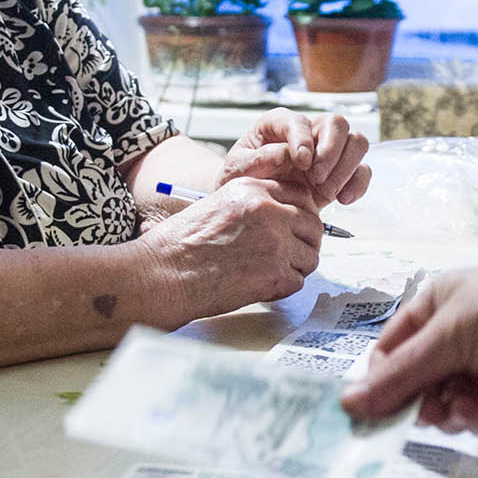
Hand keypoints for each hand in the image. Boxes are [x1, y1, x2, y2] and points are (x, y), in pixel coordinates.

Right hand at [139, 177, 323, 322]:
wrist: (164, 274)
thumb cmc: (181, 245)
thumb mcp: (219, 205)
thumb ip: (253, 206)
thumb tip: (285, 218)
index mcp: (253, 190)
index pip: (301, 195)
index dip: (302, 214)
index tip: (296, 227)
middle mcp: (268, 211)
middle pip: (313, 225)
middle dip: (305, 241)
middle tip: (290, 254)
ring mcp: (274, 243)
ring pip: (310, 256)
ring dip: (295, 267)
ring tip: (270, 272)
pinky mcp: (274, 275)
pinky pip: (298, 281)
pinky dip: (284, 288)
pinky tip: (261, 286)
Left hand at [220, 109, 371, 207]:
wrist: (254, 206)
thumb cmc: (242, 182)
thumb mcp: (236, 171)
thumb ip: (257, 160)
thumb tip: (286, 154)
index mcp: (278, 124)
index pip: (299, 121)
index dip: (303, 139)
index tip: (302, 163)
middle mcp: (308, 132)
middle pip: (337, 123)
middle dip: (331, 151)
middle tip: (316, 178)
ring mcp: (328, 151)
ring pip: (357, 142)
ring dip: (346, 167)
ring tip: (326, 192)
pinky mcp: (341, 172)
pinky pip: (363, 170)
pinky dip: (358, 184)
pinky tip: (342, 200)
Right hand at [340, 258, 477, 430]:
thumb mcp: (449, 335)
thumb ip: (401, 375)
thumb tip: (348, 404)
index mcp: (433, 309)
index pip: (390, 352)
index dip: (380, 382)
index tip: (369, 411)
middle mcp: (452, 340)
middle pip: (414, 386)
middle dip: (420, 401)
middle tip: (427, 411)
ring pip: (443, 408)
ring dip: (450, 411)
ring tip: (465, 402)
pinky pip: (474, 419)